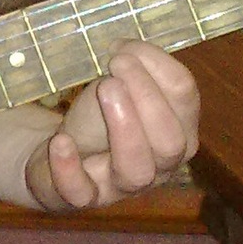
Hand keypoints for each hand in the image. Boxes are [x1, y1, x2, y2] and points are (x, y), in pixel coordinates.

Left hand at [26, 42, 198, 211]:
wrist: (56, 155)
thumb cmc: (98, 118)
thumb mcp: (117, 88)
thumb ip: (131, 68)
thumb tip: (127, 50)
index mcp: (177, 131)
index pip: (186, 99)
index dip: (159, 66)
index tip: (124, 46)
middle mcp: (159, 166)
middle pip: (171, 142)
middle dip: (148, 98)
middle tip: (118, 64)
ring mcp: (120, 187)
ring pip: (137, 170)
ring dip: (125, 127)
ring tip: (106, 89)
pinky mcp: (81, 197)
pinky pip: (80, 192)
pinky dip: (69, 166)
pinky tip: (61, 141)